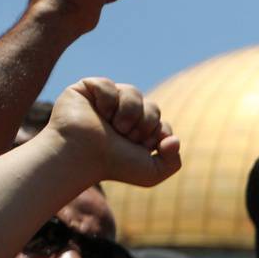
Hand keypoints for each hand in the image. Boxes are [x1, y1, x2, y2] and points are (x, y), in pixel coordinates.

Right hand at [44, 77, 179, 186]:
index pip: (162, 124)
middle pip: (152, 106)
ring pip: (133, 91)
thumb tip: (174, 140)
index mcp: (138, 132)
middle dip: (144, 124)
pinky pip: (108, 84)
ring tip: (114, 126)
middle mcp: (123, 114)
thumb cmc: (114, 166)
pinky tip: (97, 112)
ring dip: (129, 112)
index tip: (140, 147)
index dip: (156, 134)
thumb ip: (173, 161)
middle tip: (125, 137)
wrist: (84, 157)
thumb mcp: (152, 173)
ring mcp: (106, 100)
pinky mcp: (87, 88)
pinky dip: (107, 100)